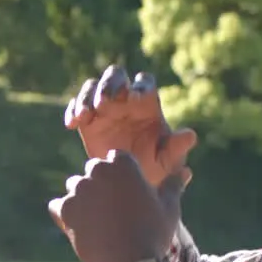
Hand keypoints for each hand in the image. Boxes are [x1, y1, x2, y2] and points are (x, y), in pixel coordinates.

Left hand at [49, 150, 183, 261]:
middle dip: (100, 184)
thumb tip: (183, 172)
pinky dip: (65, 215)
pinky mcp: (64, 210)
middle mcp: (97, 171)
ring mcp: (78, 190)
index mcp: (122, 164)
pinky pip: (58, 206)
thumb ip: (172, 185)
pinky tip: (79, 227)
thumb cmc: (152, 233)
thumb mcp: (169, 208)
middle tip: (112, 209)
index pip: (115, 158)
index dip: (121, 175)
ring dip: (82, 199)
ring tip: (97, 221)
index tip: (127, 192)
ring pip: (74, 187)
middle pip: (93, 170)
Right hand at [64, 64, 196, 187]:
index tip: (135, 99)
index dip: (140, 86)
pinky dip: (72, 111)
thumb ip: (177, 148)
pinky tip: (71, 125)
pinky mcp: (87, 121)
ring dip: (87, 96)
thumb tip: (190, 135)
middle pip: (115, 76)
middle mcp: (125, 99)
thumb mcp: (168, 162)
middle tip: (104, 101)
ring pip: (92, 87)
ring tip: (84, 115)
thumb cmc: (155, 170)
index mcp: (148, 104)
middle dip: (109, 84)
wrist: (130, 184)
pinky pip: (76, 107)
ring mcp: (104, 108)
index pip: (144, 83)